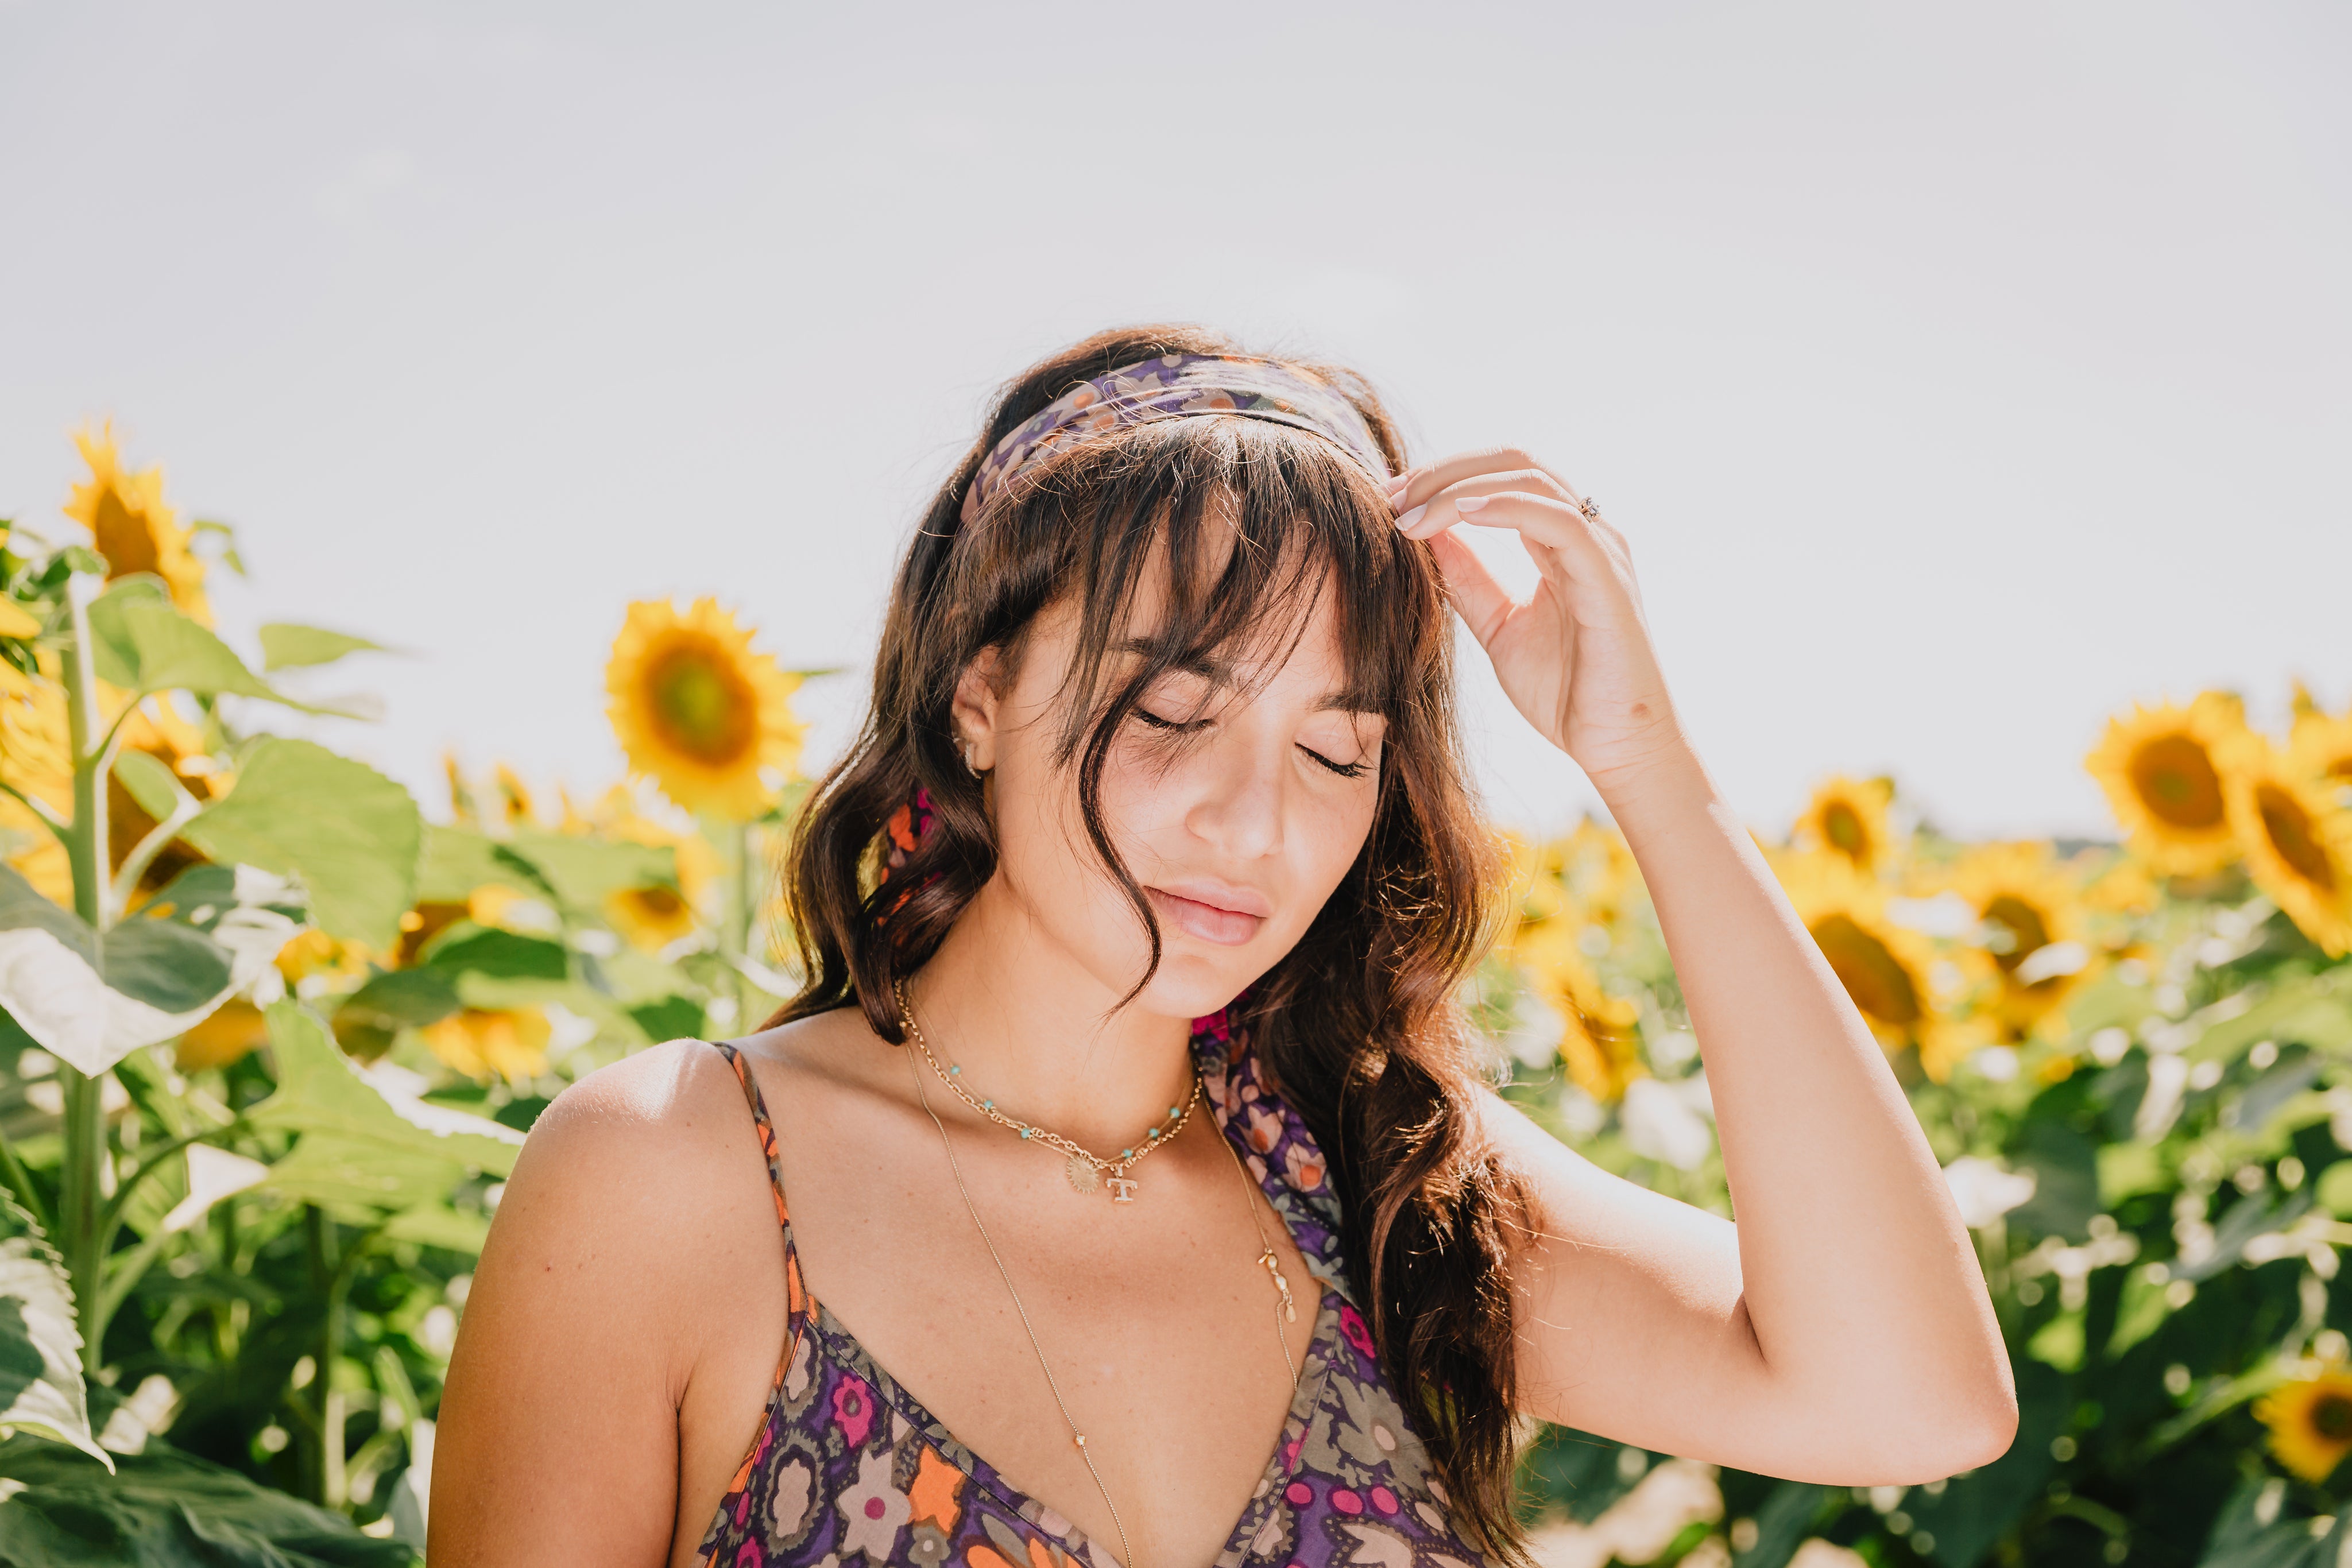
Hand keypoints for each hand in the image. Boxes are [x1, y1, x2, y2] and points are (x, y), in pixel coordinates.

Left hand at [1390, 448, 1685, 788]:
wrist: (1617, 748)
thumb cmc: (1566, 693)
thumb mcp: (1499, 626)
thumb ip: (1469, 581)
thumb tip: (1424, 535)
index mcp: (1562, 541)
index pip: (1502, 478)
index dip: (1445, 478)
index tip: (1392, 501)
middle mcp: (1587, 534)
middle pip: (1516, 462)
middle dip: (1446, 471)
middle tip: (1393, 496)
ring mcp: (1602, 551)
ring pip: (1532, 481)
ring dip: (1462, 488)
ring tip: (1412, 513)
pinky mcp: (1608, 579)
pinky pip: (1559, 521)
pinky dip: (1506, 508)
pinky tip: (1460, 515)